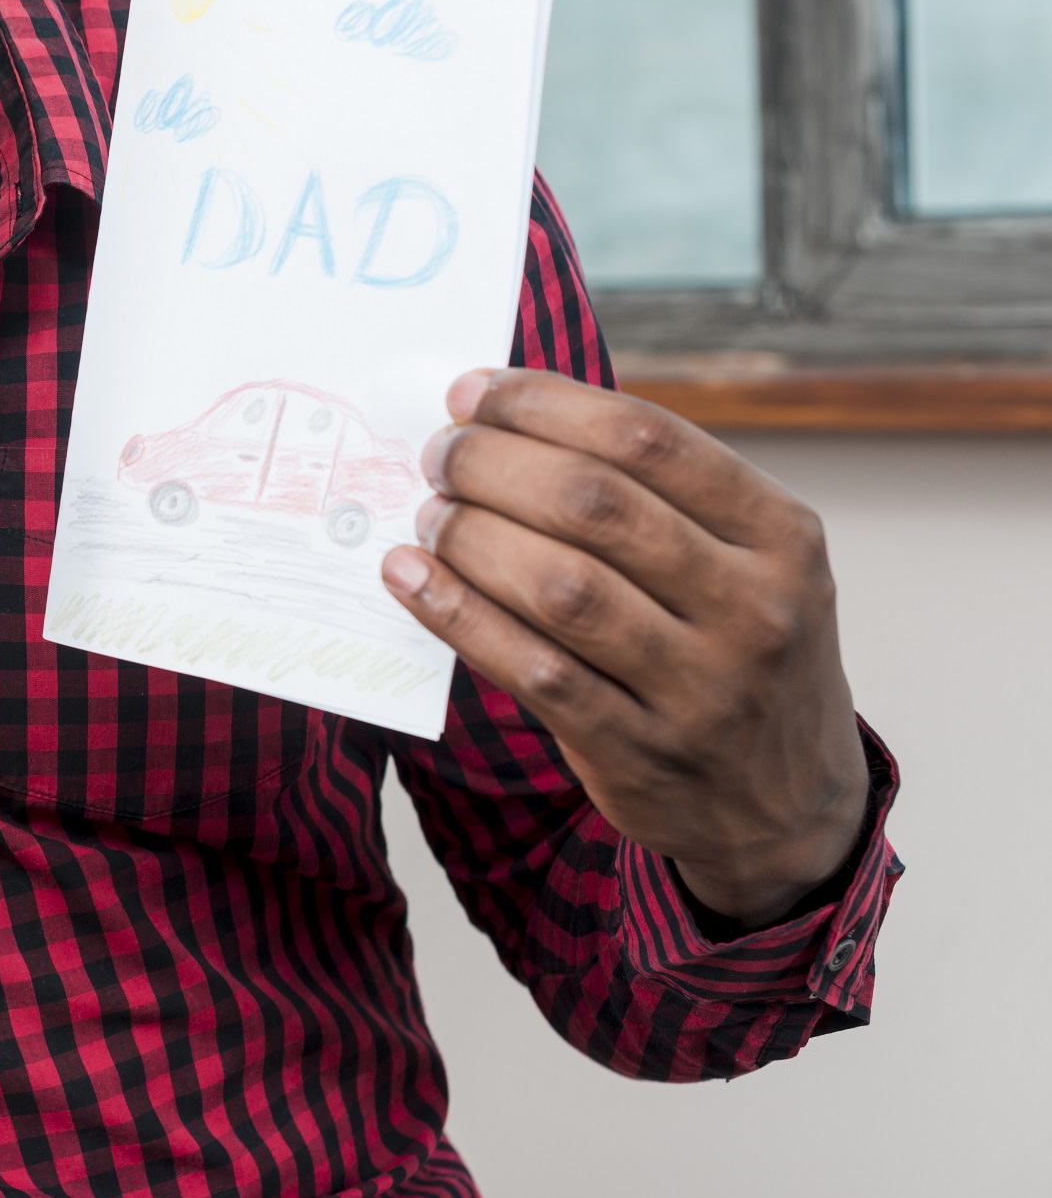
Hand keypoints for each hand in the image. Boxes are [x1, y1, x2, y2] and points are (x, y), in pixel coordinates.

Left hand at [381, 370, 867, 928]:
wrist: (785, 805)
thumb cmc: (736, 651)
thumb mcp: (747, 562)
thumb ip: (655, 493)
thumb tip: (507, 417)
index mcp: (782, 535)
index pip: (647, 437)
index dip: (542, 404)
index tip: (472, 392)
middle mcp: (752, 608)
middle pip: (593, 503)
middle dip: (492, 463)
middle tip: (439, 454)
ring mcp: (699, 687)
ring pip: (559, 585)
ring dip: (471, 535)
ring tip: (430, 514)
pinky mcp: (639, 752)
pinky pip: (530, 669)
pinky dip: (457, 614)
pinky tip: (412, 579)